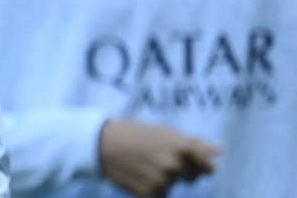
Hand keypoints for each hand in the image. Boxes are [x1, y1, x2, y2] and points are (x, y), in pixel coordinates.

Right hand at [98, 119, 218, 197]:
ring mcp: (163, 181)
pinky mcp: (150, 194)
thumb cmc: (135, 133)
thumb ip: (193, 142)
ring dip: (164, 178)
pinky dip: (152, 188)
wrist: (103, 143)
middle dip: (182, 170)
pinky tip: (139, 175)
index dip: (200, 164)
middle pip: (193, 177)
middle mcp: (176, 165)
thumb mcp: (164, 131)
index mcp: (182, 147)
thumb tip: (219, 149)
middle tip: (160, 158)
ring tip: (145, 164)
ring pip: (174, 185)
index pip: (207, 167)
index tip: (191, 161)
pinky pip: (160, 194)